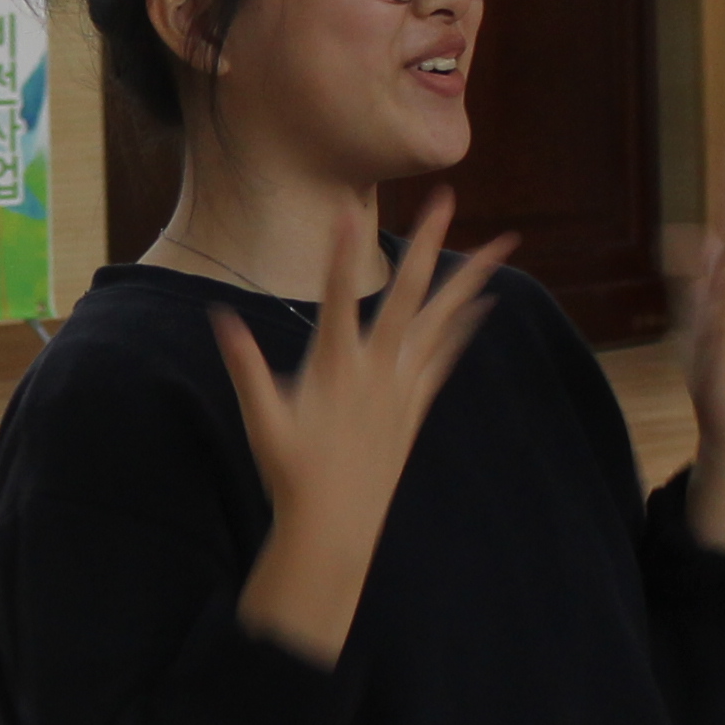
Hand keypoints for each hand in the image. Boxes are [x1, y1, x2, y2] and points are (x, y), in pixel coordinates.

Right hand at [216, 187, 509, 666]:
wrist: (335, 526)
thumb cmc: (292, 474)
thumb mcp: (262, 420)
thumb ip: (246, 367)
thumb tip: (221, 321)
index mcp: (336, 366)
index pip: (341, 296)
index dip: (343, 251)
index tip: (351, 209)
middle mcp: (377, 369)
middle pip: (409, 294)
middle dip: (427, 243)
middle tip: (445, 198)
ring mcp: (402, 386)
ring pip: (442, 320)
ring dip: (471, 279)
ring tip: (503, 243)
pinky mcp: (414, 405)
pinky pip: (445, 356)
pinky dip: (464, 326)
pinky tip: (482, 303)